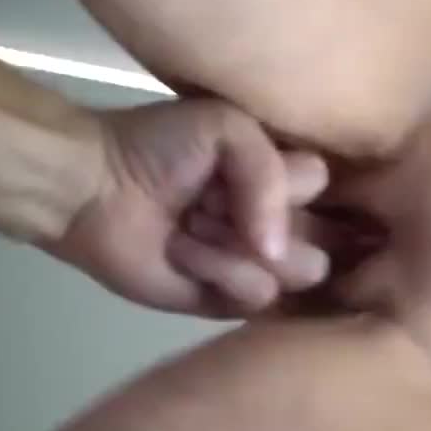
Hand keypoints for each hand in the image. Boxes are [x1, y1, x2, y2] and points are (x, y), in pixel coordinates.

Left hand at [50, 98, 337, 316]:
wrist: (95, 183)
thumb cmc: (162, 146)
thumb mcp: (230, 127)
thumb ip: (275, 175)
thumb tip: (278, 251)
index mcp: (290, 180)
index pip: (335, 192)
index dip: (299, 186)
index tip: (254, 169)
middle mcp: (285, 225)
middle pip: (329, 240)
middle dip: (273, 218)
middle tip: (216, 200)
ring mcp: (261, 267)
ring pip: (304, 272)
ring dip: (243, 244)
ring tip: (198, 223)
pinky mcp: (231, 303)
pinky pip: (259, 297)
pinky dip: (219, 270)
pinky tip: (183, 250)